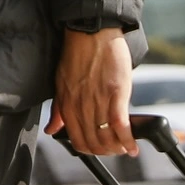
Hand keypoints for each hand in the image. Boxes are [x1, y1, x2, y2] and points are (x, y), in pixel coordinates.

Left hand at [47, 27, 136, 156]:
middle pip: (93, 143)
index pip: (76, 140)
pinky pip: (121, 125)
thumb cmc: (76, 55)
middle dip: (106, 152)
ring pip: (107, 138)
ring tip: (125, 149)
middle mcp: (81, 106)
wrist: (92, 32)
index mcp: (67, 105)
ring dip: (117, 149)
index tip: (98, 151)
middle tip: (115, 151)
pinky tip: (133, 147)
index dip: (89, 150)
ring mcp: (99, 101)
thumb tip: (51, 130)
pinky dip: (128, 140)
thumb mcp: (61, 83)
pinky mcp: (116, 93)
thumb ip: (58, 110)